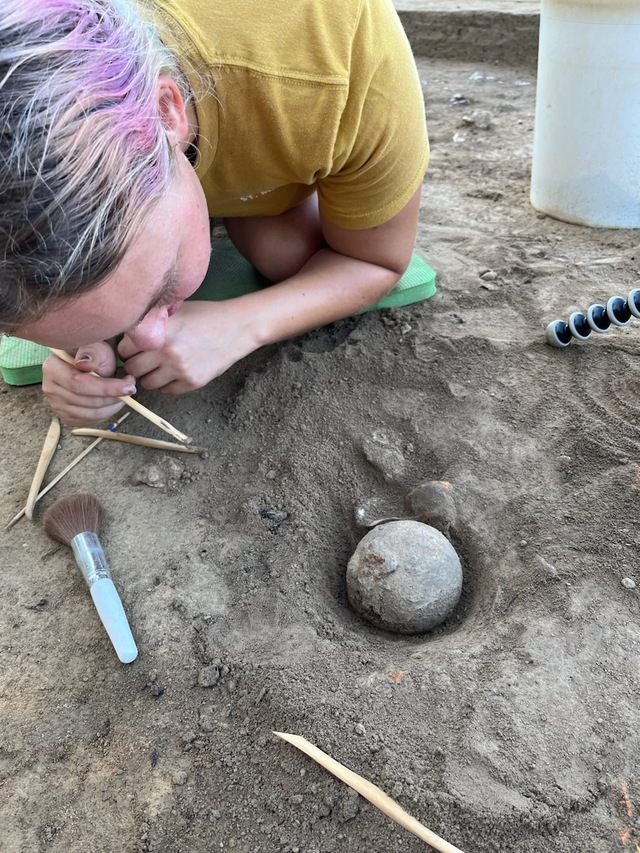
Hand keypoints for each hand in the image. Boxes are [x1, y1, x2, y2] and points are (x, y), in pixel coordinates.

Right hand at [41, 341, 136, 425]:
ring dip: (112, 407)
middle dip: (113, 397)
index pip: (79, 384)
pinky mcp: (66, 415)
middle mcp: (50, 388)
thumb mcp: (95, 346)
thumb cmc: (93, 352)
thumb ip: (92, 354)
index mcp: (52, 368)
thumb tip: (85, 365)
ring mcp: (56, 404)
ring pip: (90, 414)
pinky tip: (112, 401)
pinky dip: (106, 414)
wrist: (89, 362)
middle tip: (130, 388)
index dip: (106, 387)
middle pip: (86, 401)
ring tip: (123, 394)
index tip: (129, 386)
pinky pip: (89, 421)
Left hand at [118, 300, 258, 393]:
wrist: (236, 328)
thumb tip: (126, 335)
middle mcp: (166, 352)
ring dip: (149, 377)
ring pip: (147, 384)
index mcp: (159, 332)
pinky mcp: (192, 382)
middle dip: (135, 365)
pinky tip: (175, 372)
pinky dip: (166, 384)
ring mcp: (179, 369)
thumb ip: (151, 324)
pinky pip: (166, 391)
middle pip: (132, 370)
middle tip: (145, 360)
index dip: (128, 349)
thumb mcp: (175, 312)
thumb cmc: (204, 316)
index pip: (123, 350)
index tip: (135, 348)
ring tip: (159, 367)